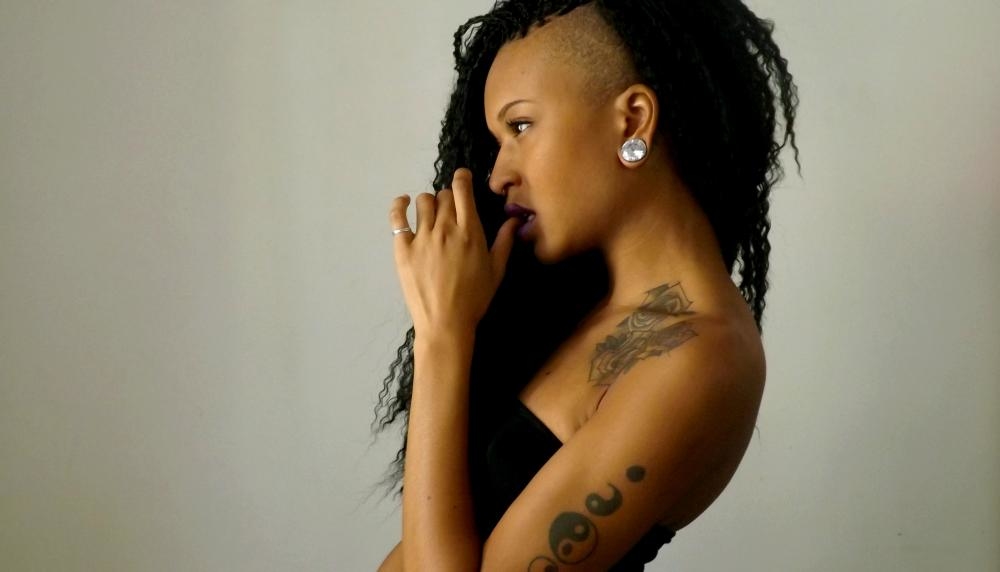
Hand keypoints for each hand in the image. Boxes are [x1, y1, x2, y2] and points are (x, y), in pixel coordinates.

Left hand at [389, 167, 520, 337]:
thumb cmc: (475, 299)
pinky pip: (397, 217)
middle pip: (443, 196)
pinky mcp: (403, 248)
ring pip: (423, 202)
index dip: (461, 178)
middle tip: (450, 212)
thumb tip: (514, 221)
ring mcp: (422, 237)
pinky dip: (399, 205)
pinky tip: (403, 203)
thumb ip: (504, 242)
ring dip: (429, 203)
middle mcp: (445, 228)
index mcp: (470, 231)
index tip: (461, 177)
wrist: (445, 323)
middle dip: (448, 198)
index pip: (462, 191)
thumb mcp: (496, 271)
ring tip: (431, 215)